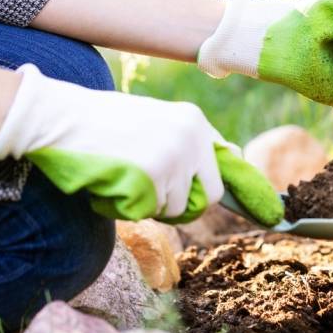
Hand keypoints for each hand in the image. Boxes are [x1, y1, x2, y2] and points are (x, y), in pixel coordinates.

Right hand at [0, 65, 282, 224]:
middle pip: (208, 196)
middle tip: (147, 189)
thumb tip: (226, 166)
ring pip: (174, 208)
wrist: (57, 117)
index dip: (240, 192)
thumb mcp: (155, 121)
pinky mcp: (152, 176)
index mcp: (195, 122)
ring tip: (121, 175)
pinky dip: (127, 207)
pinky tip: (109, 182)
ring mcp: (174, 157)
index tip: (274, 214)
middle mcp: (192, 137)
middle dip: (182, 203)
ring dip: (148, 203)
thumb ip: (188, 143)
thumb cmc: (100, 123)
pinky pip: (149, 213)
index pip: (228, 165)